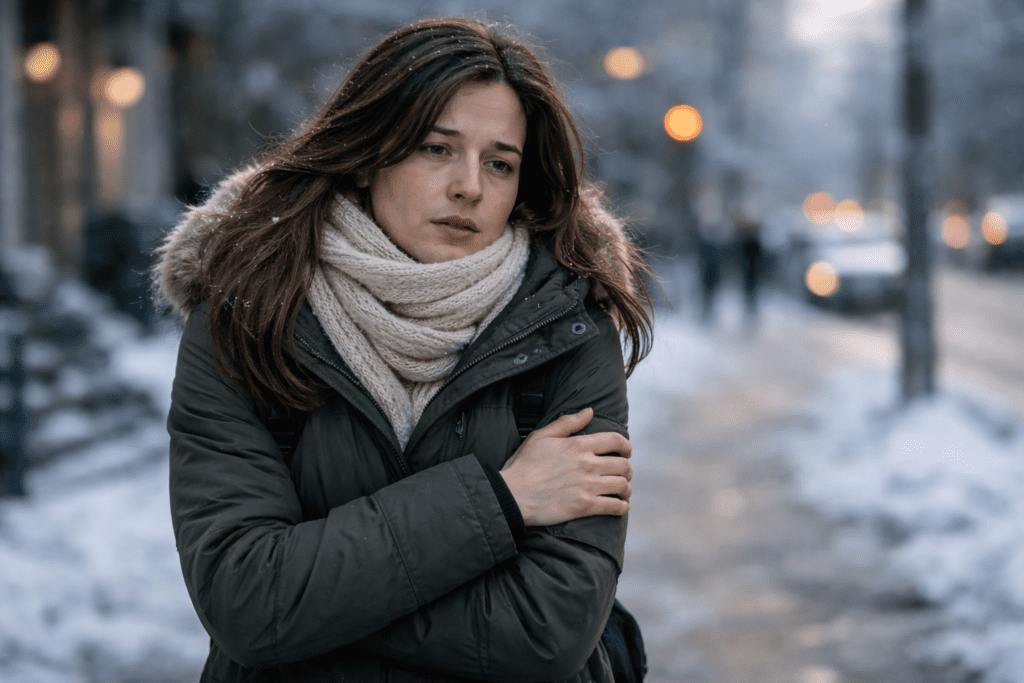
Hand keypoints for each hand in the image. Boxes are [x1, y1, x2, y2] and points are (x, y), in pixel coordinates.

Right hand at [500, 407, 632, 526]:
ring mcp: (588, 486)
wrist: (513, 494)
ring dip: (626, 488)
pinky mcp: (585, 506)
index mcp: (578, 445)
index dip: (626, 446)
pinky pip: (614, 506)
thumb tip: (589, 411)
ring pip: (622, 485)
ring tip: (623, 491)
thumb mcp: (541, 436)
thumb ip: (567, 423)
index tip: (626, 451)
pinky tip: (620, 506)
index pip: (615, 441)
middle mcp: (587, 464)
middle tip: (623, 474)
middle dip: (627, 469)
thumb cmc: (524, 465)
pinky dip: (622, 507)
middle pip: (623, 465)